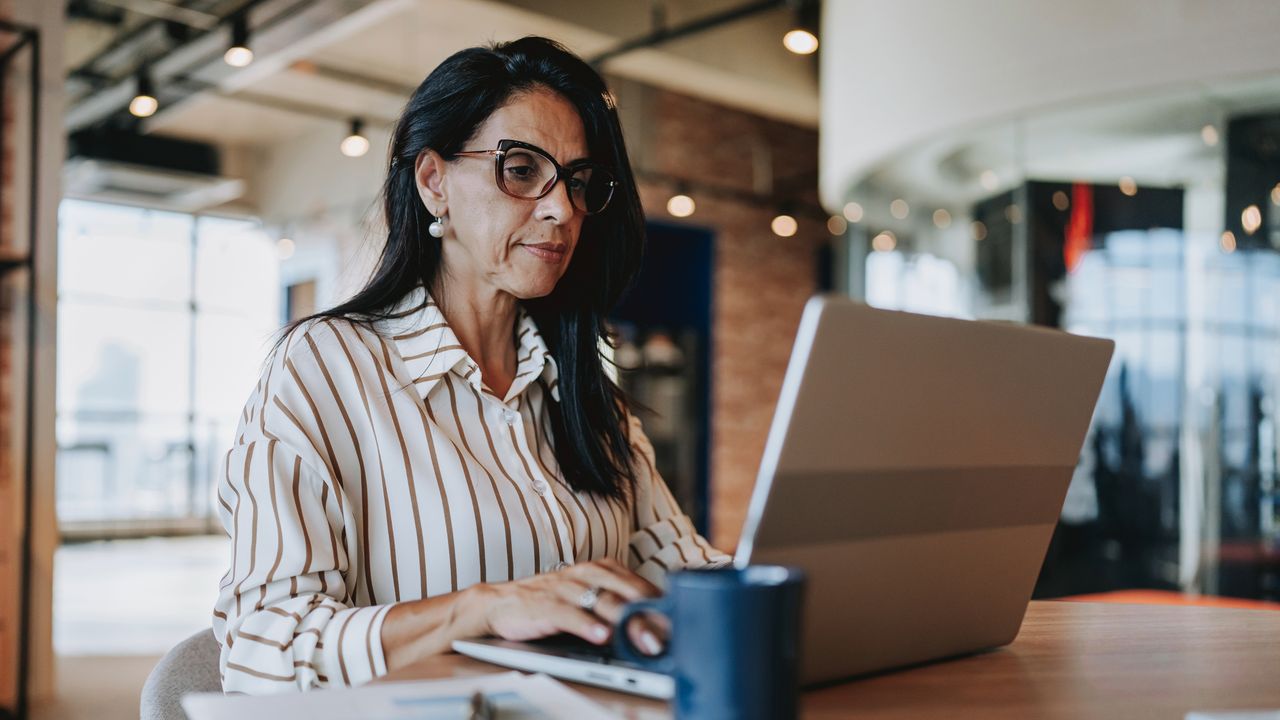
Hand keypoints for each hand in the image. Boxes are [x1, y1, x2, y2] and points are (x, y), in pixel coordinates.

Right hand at [477, 558, 662, 648]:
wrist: (500, 602)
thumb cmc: (550, 600)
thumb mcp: (587, 595)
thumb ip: (616, 603)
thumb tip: (652, 624)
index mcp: (600, 569)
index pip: (638, 584)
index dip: (660, 604)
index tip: (679, 622)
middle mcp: (586, 574)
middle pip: (625, 592)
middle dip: (649, 615)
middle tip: (668, 634)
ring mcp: (566, 589)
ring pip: (602, 602)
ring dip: (626, 622)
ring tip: (644, 638)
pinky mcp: (546, 605)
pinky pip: (569, 614)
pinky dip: (586, 625)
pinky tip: (601, 635)